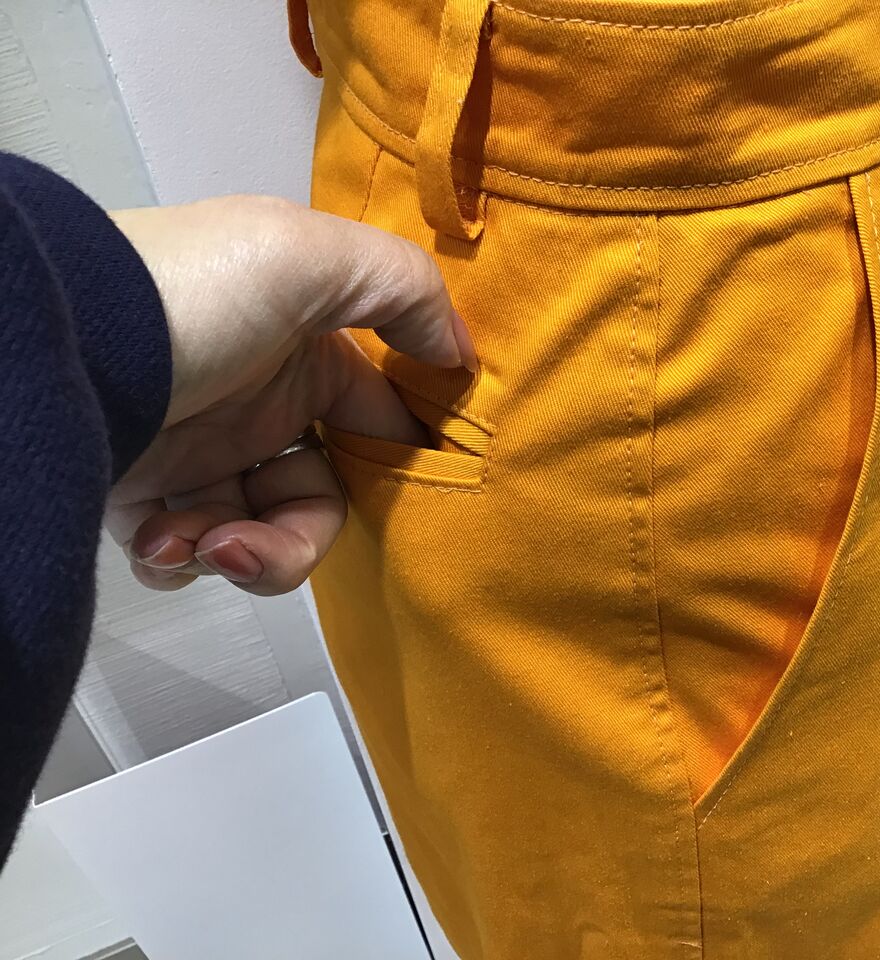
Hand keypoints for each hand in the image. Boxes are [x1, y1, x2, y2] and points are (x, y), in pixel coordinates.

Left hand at [106, 195, 473, 594]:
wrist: (60, 343)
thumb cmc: (188, 294)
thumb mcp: (309, 258)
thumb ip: (405, 290)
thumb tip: (461, 353)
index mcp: (305, 350)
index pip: (377, 417)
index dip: (399, 458)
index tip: (403, 495)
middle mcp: (257, 404)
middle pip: (321, 496)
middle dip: (300, 533)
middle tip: (252, 540)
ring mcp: (201, 453)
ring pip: (261, 536)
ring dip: (241, 555)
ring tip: (194, 541)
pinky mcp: (146, 496)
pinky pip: (191, 553)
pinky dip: (182, 559)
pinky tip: (160, 537)